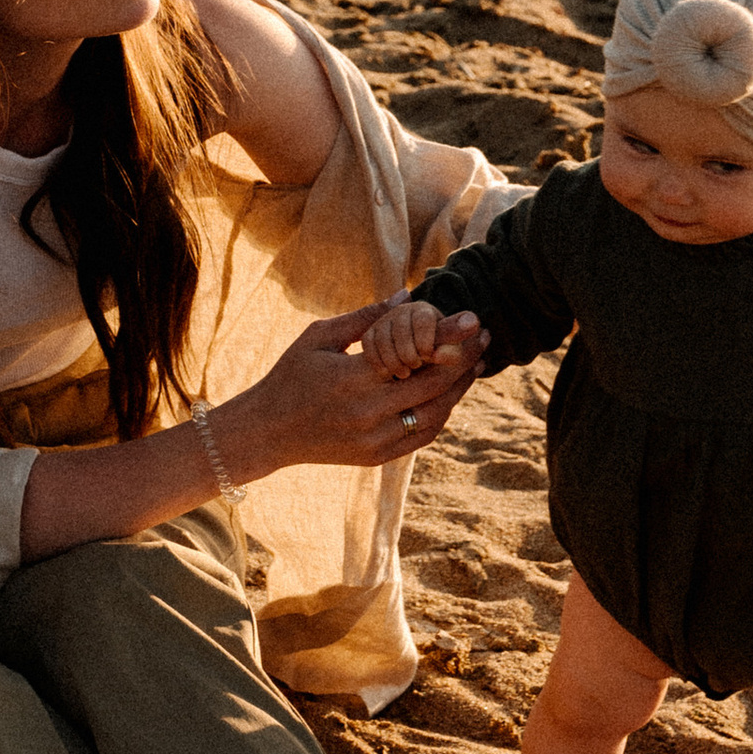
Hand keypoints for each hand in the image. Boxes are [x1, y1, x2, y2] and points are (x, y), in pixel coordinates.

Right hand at [236, 304, 484, 474]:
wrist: (269, 431)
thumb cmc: (291, 374)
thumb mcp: (319, 337)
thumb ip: (365, 318)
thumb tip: (406, 296)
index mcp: (352, 378)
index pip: (415, 356)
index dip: (448, 337)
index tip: (471, 320)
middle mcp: (368, 413)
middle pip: (434, 386)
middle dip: (464, 359)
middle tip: (483, 336)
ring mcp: (375, 440)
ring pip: (434, 414)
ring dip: (459, 389)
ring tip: (476, 364)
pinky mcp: (377, 457)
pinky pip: (422, 435)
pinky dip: (441, 414)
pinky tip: (450, 393)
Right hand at [362, 294, 449, 379]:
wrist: (419, 360)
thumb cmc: (439, 355)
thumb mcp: (450, 354)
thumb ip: (450, 352)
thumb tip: (437, 353)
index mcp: (424, 312)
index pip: (423, 320)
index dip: (424, 340)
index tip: (427, 356)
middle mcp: (403, 311)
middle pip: (401, 330)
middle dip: (408, 353)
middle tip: (416, 366)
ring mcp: (384, 321)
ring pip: (383, 339)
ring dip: (393, 361)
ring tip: (404, 373)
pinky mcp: (370, 333)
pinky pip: (368, 344)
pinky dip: (377, 362)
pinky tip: (388, 373)